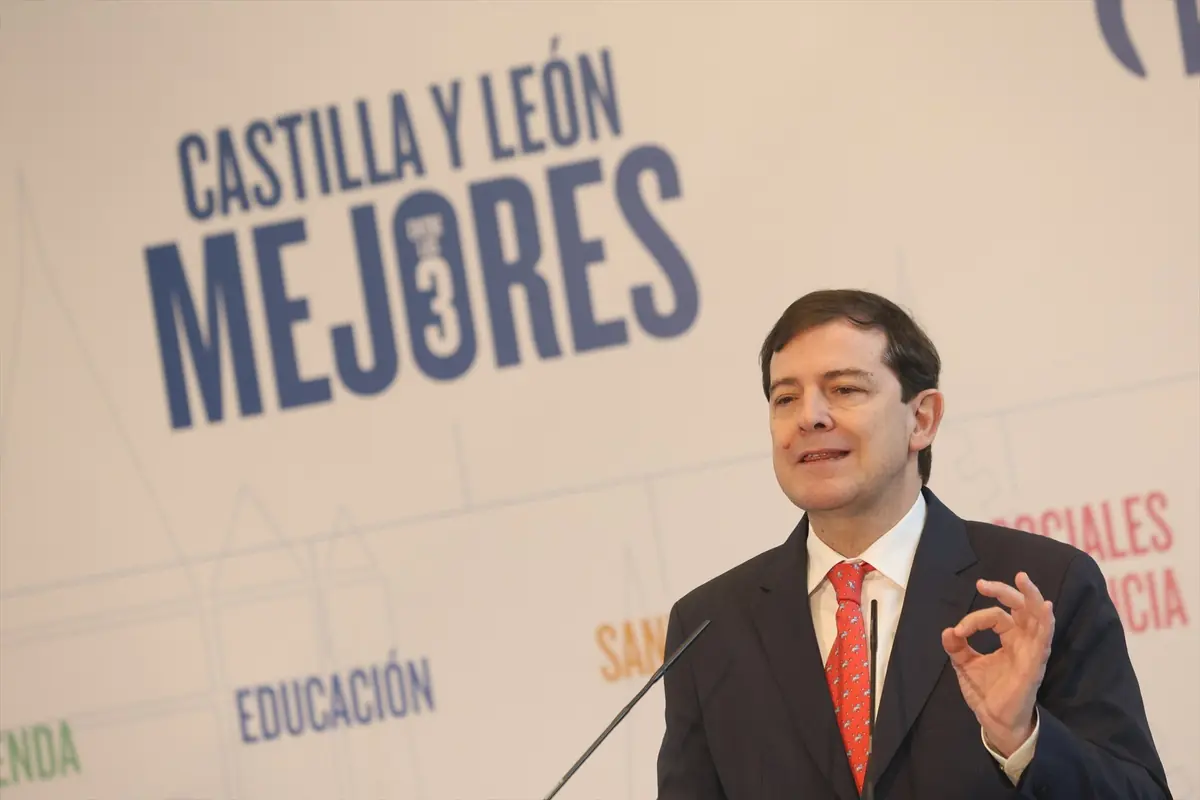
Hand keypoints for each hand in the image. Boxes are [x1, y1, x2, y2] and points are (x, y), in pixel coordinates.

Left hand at [941, 572, 1054, 756]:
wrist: (994, 721)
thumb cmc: (986, 692)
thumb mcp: (965, 665)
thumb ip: (957, 647)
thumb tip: (947, 631)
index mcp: (1009, 638)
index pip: (995, 617)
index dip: (974, 620)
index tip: (958, 632)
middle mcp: (1023, 641)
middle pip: (1020, 607)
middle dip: (1004, 591)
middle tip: (982, 584)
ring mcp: (1031, 651)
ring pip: (1037, 617)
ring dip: (1031, 596)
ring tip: (1022, 578)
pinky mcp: (1035, 663)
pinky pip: (1044, 639)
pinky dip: (1045, 622)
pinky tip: (1045, 607)